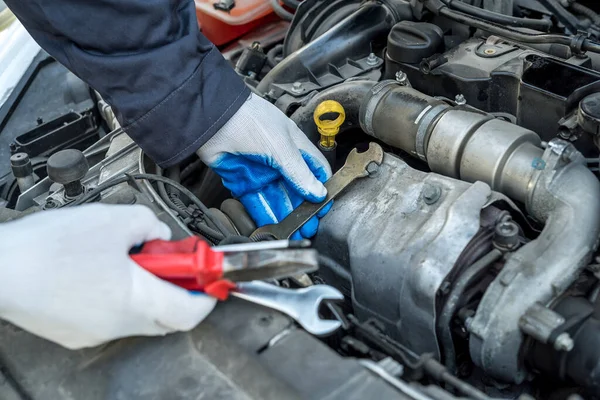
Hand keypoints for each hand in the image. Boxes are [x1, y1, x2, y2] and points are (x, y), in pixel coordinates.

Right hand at [0, 204, 216, 348]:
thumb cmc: (49, 249)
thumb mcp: (115, 219)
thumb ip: (150, 224)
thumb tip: (159, 233)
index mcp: (136, 300)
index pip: (190, 312)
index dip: (207, 295)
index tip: (210, 280)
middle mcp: (119, 325)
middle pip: (167, 316)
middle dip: (177, 290)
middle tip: (172, 263)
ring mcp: (96, 333)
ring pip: (138, 317)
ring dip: (146, 292)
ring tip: (130, 261)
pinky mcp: (76, 333)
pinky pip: (111, 318)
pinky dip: (119, 299)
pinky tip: (102, 274)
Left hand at [197, 94, 331, 238]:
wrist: (213, 119)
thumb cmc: (249, 120)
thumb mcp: (282, 147)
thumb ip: (299, 173)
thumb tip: (318, 192)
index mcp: (294, 147)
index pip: (315, 170)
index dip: (321, 188)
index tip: (324, 206)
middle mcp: (279, 160)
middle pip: (296, 190)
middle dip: (303, 209)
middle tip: (309, 226)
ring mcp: (261, 172)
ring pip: (277, 199)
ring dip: (285, 216)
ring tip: (293, 231)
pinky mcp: (242, 181)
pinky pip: (256, 202)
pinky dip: (264, 215)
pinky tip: (273, 226)